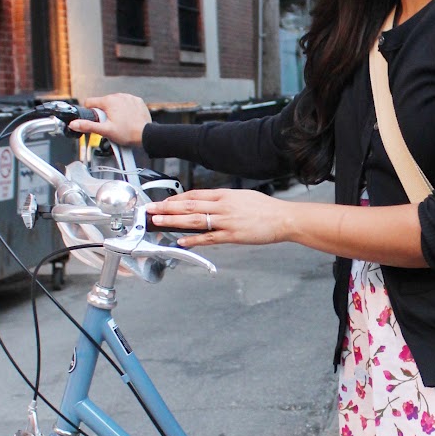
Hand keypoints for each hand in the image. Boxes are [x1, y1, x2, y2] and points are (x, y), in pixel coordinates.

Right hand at [69, 93, 151, 147]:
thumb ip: (88, 126)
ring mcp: (129, 97)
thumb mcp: (105, 131)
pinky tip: (128, 119)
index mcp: (109, 101)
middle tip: (110, 125)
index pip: (90, 102)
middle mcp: (118, 95)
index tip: (95, 120)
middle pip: (103, 103)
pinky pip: (126, 103)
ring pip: (114, 103)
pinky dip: (125, 110)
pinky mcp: (137, 101)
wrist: (146, 134)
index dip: (89, 112)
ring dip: (114, 111)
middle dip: (103, 113)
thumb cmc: (127, 133)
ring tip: (120, 123)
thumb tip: (74, 124)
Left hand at [148, 187, 287, 247]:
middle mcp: (223, 206)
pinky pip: (209, 238)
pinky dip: (193, 239)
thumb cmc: (265, 208)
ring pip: (194, 220)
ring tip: (158, 222)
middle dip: (167, 207)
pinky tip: (181, 241)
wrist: (283, 218)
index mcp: (225, 195)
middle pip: (189, 205)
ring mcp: (226, 221)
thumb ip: (224, 200)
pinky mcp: (232, 236)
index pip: (194, 194)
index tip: (164, 201)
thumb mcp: (242, 196)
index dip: (176, 198)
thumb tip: (210, 203)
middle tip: (151, 209)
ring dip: (174, 221)